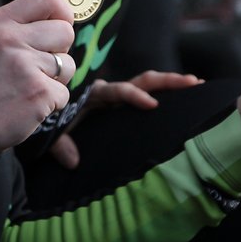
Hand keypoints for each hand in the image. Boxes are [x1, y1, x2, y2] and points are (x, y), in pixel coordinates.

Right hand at [0, 0, 75, 150]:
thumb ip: (22, 25)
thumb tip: (64, 17)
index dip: (62, 12)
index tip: (59, 25)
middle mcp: (11, 38)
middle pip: (66, 31)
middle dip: (60, 50)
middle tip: (37, 64)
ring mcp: (26, 65)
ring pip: (68, 64)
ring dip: (56, 79)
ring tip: (29, 84)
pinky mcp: (39, 92)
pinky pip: (64, 92)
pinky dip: (51, 102)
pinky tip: (29, 102)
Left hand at [49, 71, 203, 168]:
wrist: (44, 116)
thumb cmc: (49, 123)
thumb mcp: (51, 132)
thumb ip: (60, 144)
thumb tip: (73, 161)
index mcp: (94, 95)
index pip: (118, 90)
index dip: (134, 95)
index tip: (152, 105)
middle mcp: (109, 92)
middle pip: (141, 80)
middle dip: (166, 81)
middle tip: (192, 82)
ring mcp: (117, 98)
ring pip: (147, 85)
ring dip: (170, 84)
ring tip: (196, 84)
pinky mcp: (121, 106)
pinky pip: (144, 96)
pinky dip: (164, 95)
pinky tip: (184, 98)